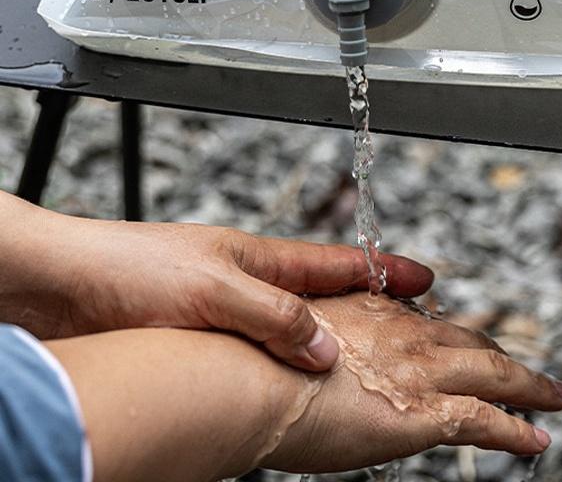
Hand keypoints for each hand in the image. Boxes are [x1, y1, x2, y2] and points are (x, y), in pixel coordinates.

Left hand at [0, 193, 432, 370]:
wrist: (58, 285)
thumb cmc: (127, 269)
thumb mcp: (213, 290)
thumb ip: (273, 317)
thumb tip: (327, 348)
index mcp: (259, 258)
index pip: (337, 263)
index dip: (383, 271)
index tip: (423, 278)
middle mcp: (249, 282)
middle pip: (324, 295)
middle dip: (369, 308)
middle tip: (409, 325)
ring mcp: (226, 310)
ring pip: (294, 327)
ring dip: (330, 340)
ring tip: (366, 359)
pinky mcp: (200, 339)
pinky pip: (261, 352)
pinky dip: (286, 365)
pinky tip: (291, 384)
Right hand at [262, 293, 561, 472]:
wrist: (255, 374)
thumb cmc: (261, 355)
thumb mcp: (298, 329)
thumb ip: (323, 335)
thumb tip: (323, 348)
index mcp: (376, 311)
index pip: (432, 325)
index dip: (458, 337)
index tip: (470, 343)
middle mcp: (407, 334)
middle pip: (472, 342)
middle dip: (504, 356)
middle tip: (526, 370)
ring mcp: (421, 372)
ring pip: (495, 373)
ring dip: (531, 386)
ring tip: (556, 396)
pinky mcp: (425, 413)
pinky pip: (486, 420)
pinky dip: (517, 429)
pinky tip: (537, 438)